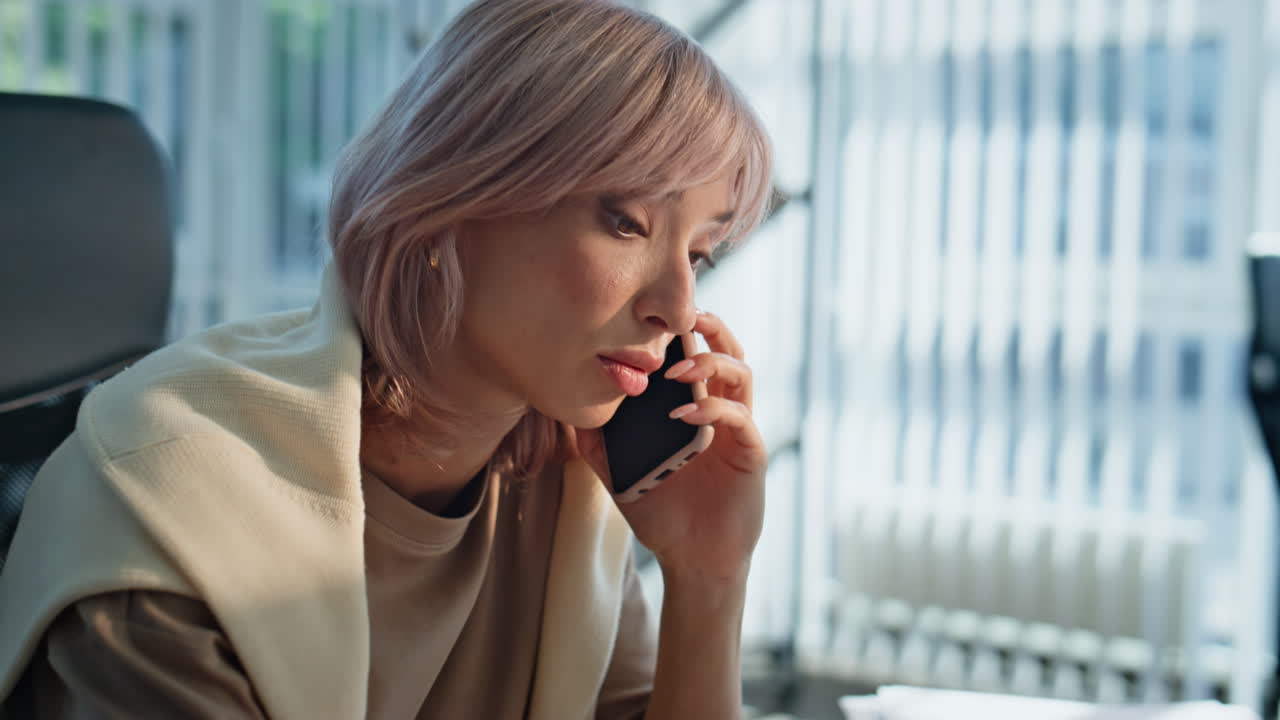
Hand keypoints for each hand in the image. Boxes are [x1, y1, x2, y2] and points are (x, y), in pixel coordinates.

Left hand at [574, 311, 765, 582]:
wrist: (692, 559)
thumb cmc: (662, 513)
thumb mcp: (619, 474)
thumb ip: (598, 443)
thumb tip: (566, 413)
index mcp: (694, 407)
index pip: (696, 353)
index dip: (683, 329)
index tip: (653, 316)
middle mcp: (721, 410)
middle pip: (728, 350)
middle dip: (709, 326)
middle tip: (682, 316)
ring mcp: (738, 429)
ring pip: (741, 373)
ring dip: (710, 362)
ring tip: (676, 370)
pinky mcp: (750, 452)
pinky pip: (739, 417)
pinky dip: (712, 408)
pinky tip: (684, 415)